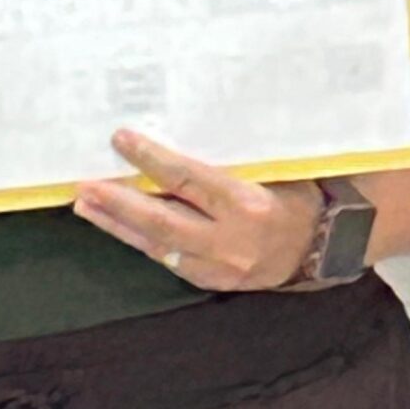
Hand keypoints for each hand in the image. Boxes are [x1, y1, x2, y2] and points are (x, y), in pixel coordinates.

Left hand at [72, 129, 324, 290]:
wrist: (324, 244)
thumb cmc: (294, 192)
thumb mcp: (270, 168)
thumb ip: (229, 158)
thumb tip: (178, 126)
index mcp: (246, 203)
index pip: (188, 179)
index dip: (151, 160)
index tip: (121, 139)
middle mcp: (230, 239)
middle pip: (163, 219)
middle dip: (119, 203)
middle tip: (85, 186)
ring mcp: (221, 266)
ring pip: (159, 244)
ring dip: (118, 225)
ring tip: (85, 205)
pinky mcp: (214, 282)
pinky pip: (170, 261)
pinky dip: (141, 242)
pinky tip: (117, 227)